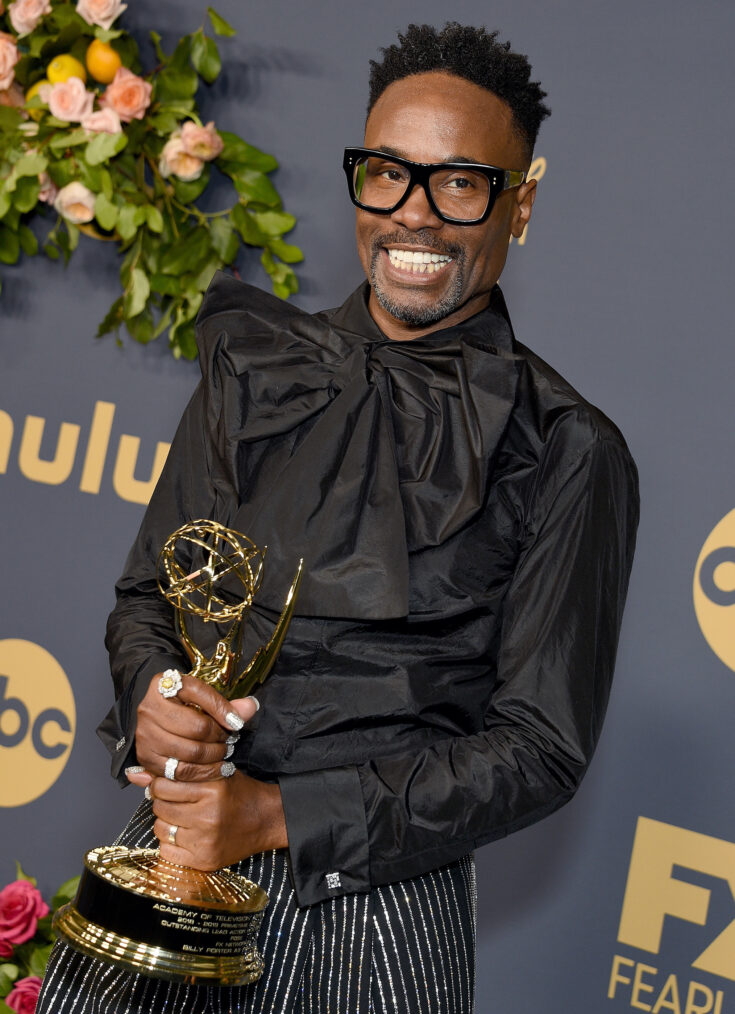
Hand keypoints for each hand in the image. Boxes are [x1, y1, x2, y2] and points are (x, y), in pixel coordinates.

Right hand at [131, 673, 257, 780]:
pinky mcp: (145, 757)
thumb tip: (251, 706)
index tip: (237, 723)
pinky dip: (200, 773)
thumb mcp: (202, 699)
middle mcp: (148, 708)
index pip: (197, 692)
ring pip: (190, 752)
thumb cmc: (184, 707)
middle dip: (220, 738)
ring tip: (223, 753)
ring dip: (213, 757)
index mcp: (161, 684)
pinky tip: (211, 767)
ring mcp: (144, 734)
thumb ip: (227, 704)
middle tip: (230, 741)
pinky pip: (178, 771)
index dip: (221, 708)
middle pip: (196, 727)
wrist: (158, 720)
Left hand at [147, 769, 287, 868]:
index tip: (167, 785)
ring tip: (182, 817)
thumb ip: (180, 772)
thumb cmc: (240, 794)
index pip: (164, 785)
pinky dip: (171, 843)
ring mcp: (205, 841)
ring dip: (166, 822)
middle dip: (163, 802)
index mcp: (212, 790)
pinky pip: (167, 851)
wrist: (267, 820)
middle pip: (160, 807)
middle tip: (177, 801)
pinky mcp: (204, 860)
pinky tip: (185, 834)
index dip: (161, 784)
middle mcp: (208, 816)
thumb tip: (136, 774)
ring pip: (161, 829)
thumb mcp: (216, 773)